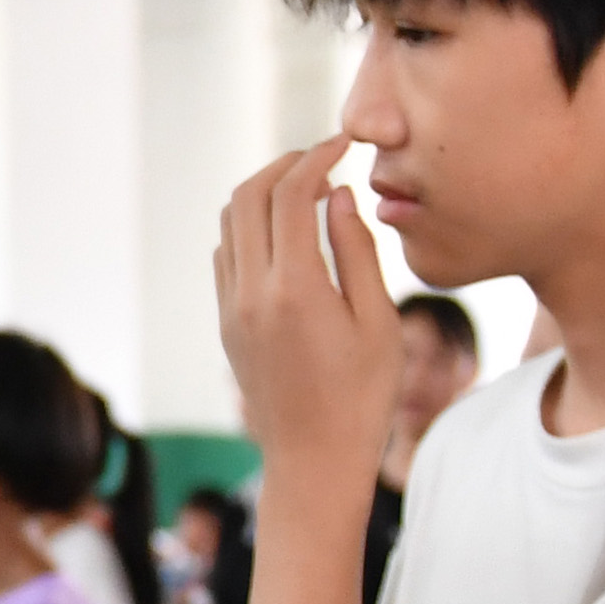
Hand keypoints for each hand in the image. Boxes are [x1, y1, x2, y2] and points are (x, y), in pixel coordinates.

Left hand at [215, 146, 405, 503]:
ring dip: (262, 194)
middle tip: (321, 158)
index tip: (344, 144)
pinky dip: (249, 227)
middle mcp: (250, 294)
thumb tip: (337, 195)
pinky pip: (226, 256)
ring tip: (306, 190)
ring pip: (229, 225)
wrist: (313, 459)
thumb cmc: (362, 396)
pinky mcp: (225, 324)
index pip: (290, 195)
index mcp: (294, 290)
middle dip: (282, 165)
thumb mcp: (379, 321)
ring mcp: (230, 309)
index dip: (316, 157)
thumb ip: (356, 251)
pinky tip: (285, 233)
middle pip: (246, 197)